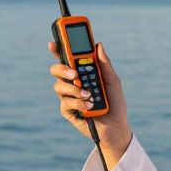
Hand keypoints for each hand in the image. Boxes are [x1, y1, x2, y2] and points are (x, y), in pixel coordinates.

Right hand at [48, 41, 131, 158]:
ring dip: (74, 89)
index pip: (67, 59)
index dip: (58, 50)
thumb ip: (104, 65)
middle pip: (57, 71)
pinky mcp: (68, 111)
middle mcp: (72, 83)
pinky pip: (66, 103)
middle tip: (74, 73)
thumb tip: (98, 45)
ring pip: (59, 87)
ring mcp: (69, 97)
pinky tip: (89, 106)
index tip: (53, 44)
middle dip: (62, 69)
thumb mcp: (113, 82)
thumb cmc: (115, 103)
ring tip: (88, 94)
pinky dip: (79, 103)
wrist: (117, 127)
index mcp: (82, 73)